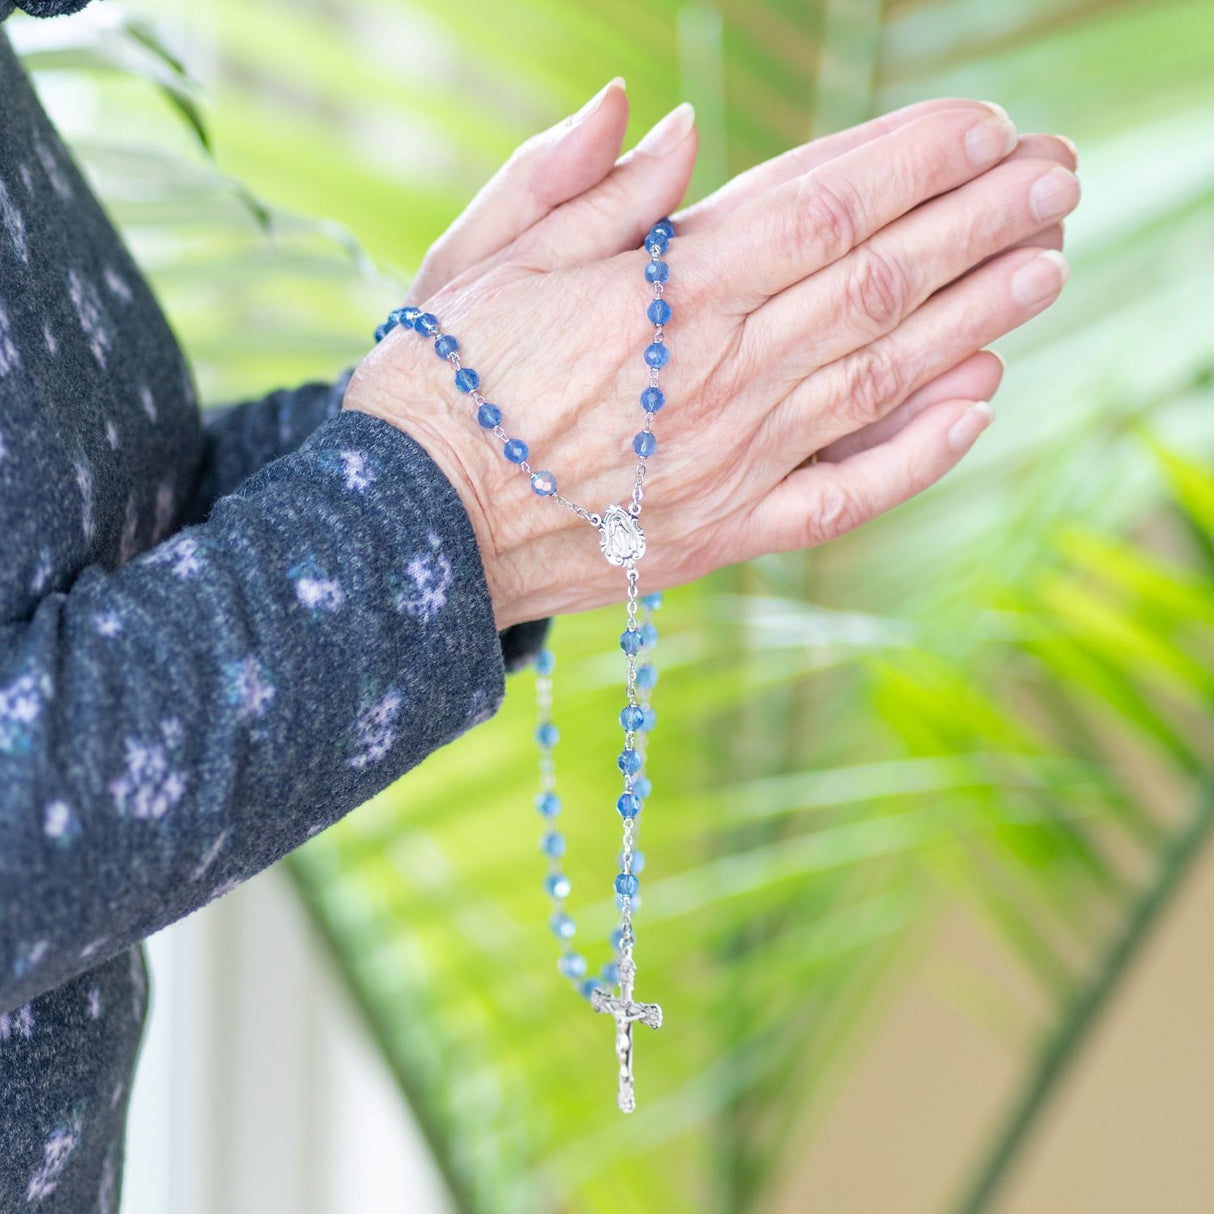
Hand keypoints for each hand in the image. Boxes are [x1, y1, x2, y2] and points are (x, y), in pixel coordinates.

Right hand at [346, 99, 1078, 630]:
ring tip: (1048, 263)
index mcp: (664, 291)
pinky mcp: (726, 533)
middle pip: (879, 281)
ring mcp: (732, 462)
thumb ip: (582, 178)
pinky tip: (979, 402)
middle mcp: (718, 374)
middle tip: (1055, 175)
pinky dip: (917, 450)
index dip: (916, 160)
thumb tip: (677, 122)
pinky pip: (844, 494)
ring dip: (977, 316)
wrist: (414, 527)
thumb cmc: (441, 380)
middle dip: (978, 220)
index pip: (826, 205)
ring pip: (881, 377)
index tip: (987, 125)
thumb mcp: (485, 251)